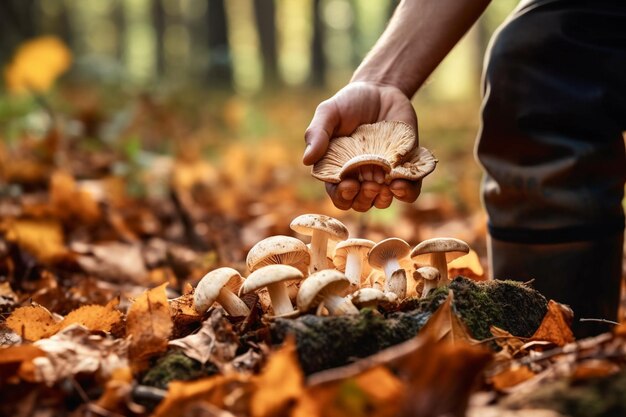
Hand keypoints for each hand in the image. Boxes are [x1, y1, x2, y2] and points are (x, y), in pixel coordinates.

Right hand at [303, 81, 421, 211]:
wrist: (382, 91)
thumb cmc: (349, 103)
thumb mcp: (329, 113)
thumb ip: (317, 134)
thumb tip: (306, 160)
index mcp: (338, 171)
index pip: (338, 194)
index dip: (342, 196)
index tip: (348, 184)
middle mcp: (360, 178)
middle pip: (360, 203)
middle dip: (363, 199)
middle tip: (369, 184)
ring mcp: (383, 175)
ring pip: (382, 201)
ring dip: (383, 199)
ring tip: (386, 185)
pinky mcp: (405, 169)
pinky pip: (408, 190)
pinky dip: (406, 192)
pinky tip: (401, 183)